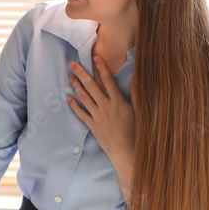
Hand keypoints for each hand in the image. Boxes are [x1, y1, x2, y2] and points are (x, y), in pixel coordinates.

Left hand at [67, 58, 136, 203]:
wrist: (127, 152)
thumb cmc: (136, 132)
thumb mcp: (139, 111)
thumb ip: (136, 94)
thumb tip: (136, 78)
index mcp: (118, 102)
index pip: (108, 81)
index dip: (101, 68)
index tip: (95, 57)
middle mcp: (106, 107)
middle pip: (91, 86)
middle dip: (81, 73)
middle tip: (72, 63)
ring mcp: (98, 116)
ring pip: (84, 98)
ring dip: (76, 86)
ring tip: (70, 77)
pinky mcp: (92, 126)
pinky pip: (81, 114)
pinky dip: (74, 106)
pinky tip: (68, 99)